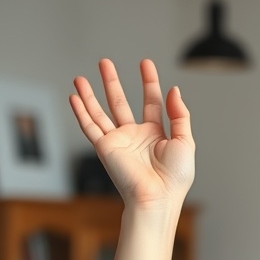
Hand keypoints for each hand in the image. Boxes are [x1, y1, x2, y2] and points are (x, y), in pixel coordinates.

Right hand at [70, 59, 194, 208]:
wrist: (157, 197)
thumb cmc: (175, 177)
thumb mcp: (185, 140)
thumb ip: (179, 114)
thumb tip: (174, 90)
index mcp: (156, 134)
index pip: (151, 102)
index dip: (149, 82)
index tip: (145, 63)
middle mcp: (135, 136)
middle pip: (120, 102)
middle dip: (112, 82)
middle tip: (104, 62)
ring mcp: (118, 141)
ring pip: (100, 112)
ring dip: (89, 94)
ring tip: (81, 76)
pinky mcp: (105, 148)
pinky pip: (89, 126)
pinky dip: (81, 112)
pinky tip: (74, 97)